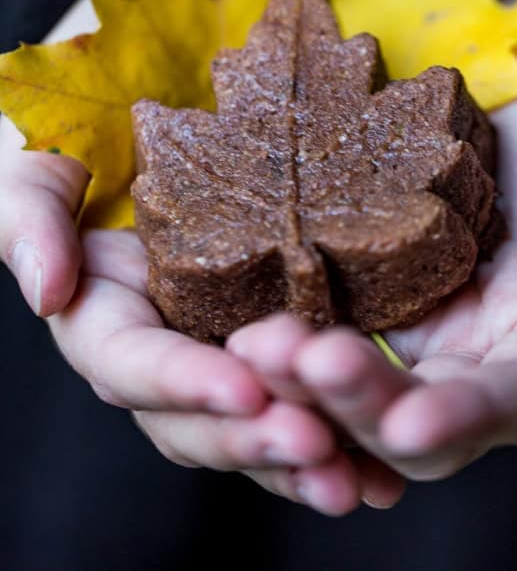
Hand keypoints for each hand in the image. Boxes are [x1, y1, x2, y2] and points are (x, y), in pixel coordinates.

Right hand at [0, 0, 403, 515]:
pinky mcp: (274, 346)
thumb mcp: (43, 163)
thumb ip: (30, 215)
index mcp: (106, 318)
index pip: (131, 364)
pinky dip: (342, 442)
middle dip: (252, 439)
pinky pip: (301, 404)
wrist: (156, 128)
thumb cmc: (88, 140)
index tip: (242, 388)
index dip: (182, 380)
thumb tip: (48, 290)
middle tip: (316, 446)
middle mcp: (164, 352)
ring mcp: (220, 354)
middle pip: (196, 420)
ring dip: (302, 462)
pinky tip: (387, 472)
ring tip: (360, 481)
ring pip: (253, 429)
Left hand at [229, 20, 516, 489]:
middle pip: (413, 412)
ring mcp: (418, 325)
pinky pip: (316, 324)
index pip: (513, 397)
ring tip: (252, 345)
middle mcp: (480, 351)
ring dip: (300, 379)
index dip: (464, 416)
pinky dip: (281, 335)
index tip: (407, 428)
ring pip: (352, 382)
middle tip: (298, 360)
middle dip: (354, 400)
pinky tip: (240, 325)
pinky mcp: (365, 289)